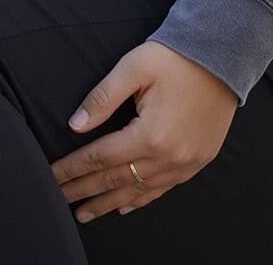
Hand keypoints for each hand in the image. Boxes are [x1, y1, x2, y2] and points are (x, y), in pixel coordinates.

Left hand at [51, 40, 237, 222]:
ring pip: (138, 191)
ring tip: (84, 213)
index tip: (52, 176)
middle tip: (58, 198)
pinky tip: (124, 206)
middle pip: (116, 180)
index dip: (73, 168)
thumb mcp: (132, 68)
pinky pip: (162, 189)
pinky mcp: (197, 162)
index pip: (101, 157)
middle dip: (84, 190)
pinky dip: (140, 199)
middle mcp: (168, 158)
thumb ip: (102, 98)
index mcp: (150, 135)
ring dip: (108, 203)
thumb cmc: (172, 59)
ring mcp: (185, 164)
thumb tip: (75, 125)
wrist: (221, 59)